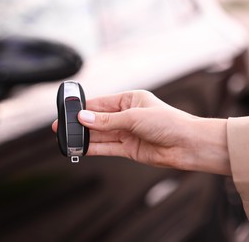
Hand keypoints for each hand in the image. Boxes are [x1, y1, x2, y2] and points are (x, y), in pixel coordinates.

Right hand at [52, 90, 230, 174]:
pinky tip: (80, 148)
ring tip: (66, 140)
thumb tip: (83, 118)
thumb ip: (106, 121)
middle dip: (79, 124)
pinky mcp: (128, 148)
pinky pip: (106, 148)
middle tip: (60, 128)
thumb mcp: (134, 117)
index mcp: (129, 100)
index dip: (82, 108)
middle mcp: (126, 115)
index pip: (100, 103)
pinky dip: (93, 148)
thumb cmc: (168, 122)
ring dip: (84, 137)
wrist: (188, 145)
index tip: (66, 112)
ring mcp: (127, 132)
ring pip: (100, 134)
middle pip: (97, 119)